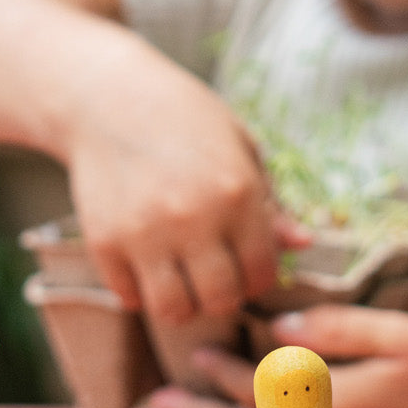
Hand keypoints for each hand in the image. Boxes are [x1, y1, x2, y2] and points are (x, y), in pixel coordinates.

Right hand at [63, 51, 309, 322]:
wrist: (107, 97)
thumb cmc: (187, 123)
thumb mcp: (240, 150)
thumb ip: (270, 205)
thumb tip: (304, 244)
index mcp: (237, 193)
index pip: (261, 273)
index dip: (258, 278)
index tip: (245, 267)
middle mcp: (193, 217)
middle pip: (220, 300)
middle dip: (223, 296)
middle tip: (214, 277)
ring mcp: (144, 232)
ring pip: (174, 310)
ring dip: (182, 303)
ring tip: (181, 280)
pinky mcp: (103, 241)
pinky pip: (130, 297)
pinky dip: (140, 291)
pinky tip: (145, 264)